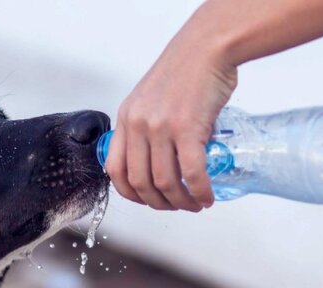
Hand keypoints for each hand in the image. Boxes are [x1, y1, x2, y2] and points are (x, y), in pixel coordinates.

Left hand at [107, 30, 237, 210]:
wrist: (208, 46)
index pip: (115, 170)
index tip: (148, 200)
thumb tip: (163, 158)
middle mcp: (138, 125)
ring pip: (165, 182)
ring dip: (182, 202)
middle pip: (140, 183)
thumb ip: (149, 128)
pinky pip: (191, 173)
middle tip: (178, 205)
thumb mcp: (150, 98)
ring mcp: (161, 127)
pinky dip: (200, 191)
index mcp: (126, 119)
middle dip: (160, 203)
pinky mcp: (187, 128)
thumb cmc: (185, 70)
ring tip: (196, 204)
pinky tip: (207, 196)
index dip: (131, 194)